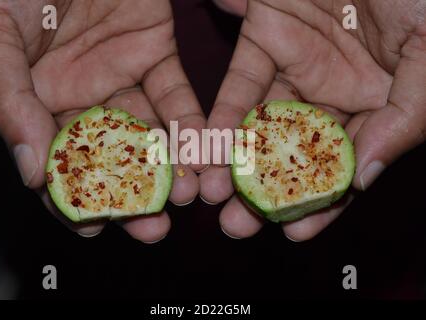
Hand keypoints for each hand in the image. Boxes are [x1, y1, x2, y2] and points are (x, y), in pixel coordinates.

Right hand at [0, 0, 205, 241]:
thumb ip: (7, 101)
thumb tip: (30, 173)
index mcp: (34, 100)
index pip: (54, 160)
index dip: (71, 197)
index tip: (93, 228)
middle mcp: (80, 96)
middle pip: (108, 157)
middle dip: (132, 194)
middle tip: (153, 228)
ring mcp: (119, 76)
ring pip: (147, 134)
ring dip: (169, 168)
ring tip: (187, 198)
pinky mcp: (154, 52)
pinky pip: (175, 96)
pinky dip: (190, 126)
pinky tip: (202, 154)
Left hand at [203, 0, 425, 240]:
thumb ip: (405, 118)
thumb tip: (363, 176)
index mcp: (376, 105)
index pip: (344, 167)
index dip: (321, 203)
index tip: (293, 234)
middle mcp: (333, 93)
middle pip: (292, 154)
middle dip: (262, 191)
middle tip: (233, 225)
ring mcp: (298, 66)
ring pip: (259, 125)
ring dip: (232, 160)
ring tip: (209, 192)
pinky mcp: (266, 33)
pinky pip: (240, 81)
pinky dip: (220, 111)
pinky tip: (203, 143)